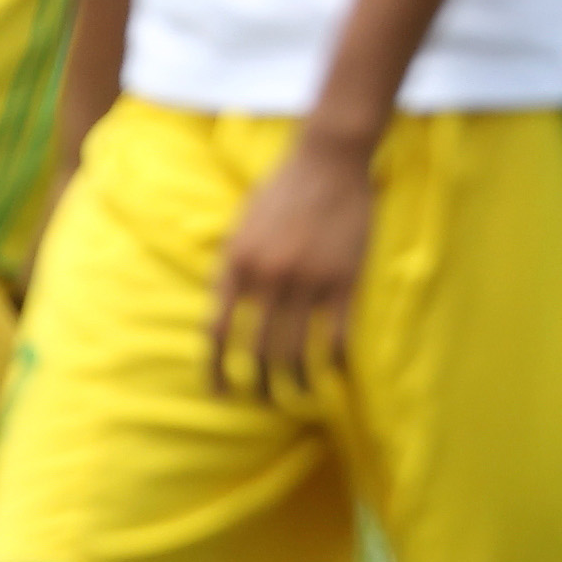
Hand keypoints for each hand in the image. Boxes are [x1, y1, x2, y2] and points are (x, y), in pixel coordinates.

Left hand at [207, 131, 370, 400]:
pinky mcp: (344, 279)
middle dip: (257, 385)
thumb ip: (231, 268)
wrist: (329, 158)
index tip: (218, 392)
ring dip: (294, 383)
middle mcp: (269, 277)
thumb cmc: (283, 188)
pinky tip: (334, 375)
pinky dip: (334, 362)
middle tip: (262, 402)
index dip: (216, 368)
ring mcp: (308, 280)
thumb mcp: (242, 226)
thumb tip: (221, 313)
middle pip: (257, 351)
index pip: (218, 331)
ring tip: (296, 399)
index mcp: (238, 263)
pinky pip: (337, 336)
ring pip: (296, 351)